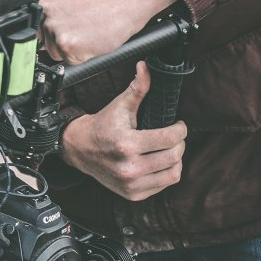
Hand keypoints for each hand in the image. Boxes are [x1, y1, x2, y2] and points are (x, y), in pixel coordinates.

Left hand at [40, 0, 178, 63]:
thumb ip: (46, 5)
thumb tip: (31, 25)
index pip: (27, 23)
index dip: (40, 29)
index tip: (51, 27)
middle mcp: (43, 11)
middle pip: (41, 40)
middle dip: (59, 37)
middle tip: (79, 23)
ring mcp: (55, 29)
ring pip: (56, 52)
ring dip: (72, 46)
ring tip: (89, 28)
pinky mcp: (70, 46)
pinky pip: (71, 61)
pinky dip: (83, 54)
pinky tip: (94, 37)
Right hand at [59, 62, 187, 200]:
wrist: (80, 149)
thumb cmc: (102, 125)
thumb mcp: (119, 105)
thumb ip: (137, 87)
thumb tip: (145, 66)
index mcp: (127, 144)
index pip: (170, 138)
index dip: (180, 129)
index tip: (179, 125)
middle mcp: (129, 167)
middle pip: (174, 156)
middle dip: (180, 143)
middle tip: (174, 136)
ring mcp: (131, 183)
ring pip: (173, 174)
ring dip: (176, 160)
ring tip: (169, 149)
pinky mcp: (132, 194)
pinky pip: (163, 185)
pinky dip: (166, 173)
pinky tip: (159, 162)